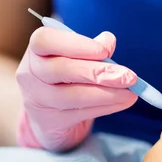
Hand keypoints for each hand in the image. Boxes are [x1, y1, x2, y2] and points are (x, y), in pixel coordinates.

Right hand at [16, 27, 137, 151]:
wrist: (48, 112)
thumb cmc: (66, 76)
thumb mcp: (76, 57)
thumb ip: (92, 47)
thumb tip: (108, 40)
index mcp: (36, 50)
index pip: (45, 40)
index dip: (75, 44)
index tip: (104, 51)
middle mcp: (30, 74)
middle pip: (60, 70)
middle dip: (98, 73)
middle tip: (129, 77)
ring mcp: (37, 100)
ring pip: (72, 96)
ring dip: (107, 94)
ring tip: (131, 92)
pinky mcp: (50, 121)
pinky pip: (81, 113)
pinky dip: (106, 107)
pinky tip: (123, 101)